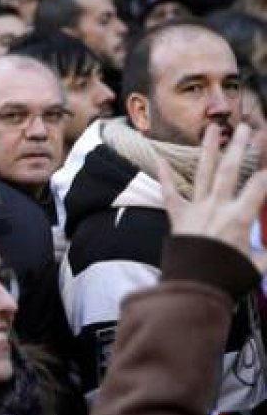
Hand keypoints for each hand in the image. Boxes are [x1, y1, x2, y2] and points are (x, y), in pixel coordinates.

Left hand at [160, 124, 266, 273]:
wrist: (192, 286)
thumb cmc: (226, 276)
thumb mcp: (258, 265)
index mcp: (239, 218)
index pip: (260, 186)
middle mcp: (217, 207)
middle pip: (230, 170)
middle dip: (240, 147)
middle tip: (246, 128)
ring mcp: (196, 209)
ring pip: (203, 173)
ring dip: (208, 149)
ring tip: (213, 129)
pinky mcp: (178, 217)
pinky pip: (169, 193)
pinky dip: (163, 175)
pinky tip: (158, 157)